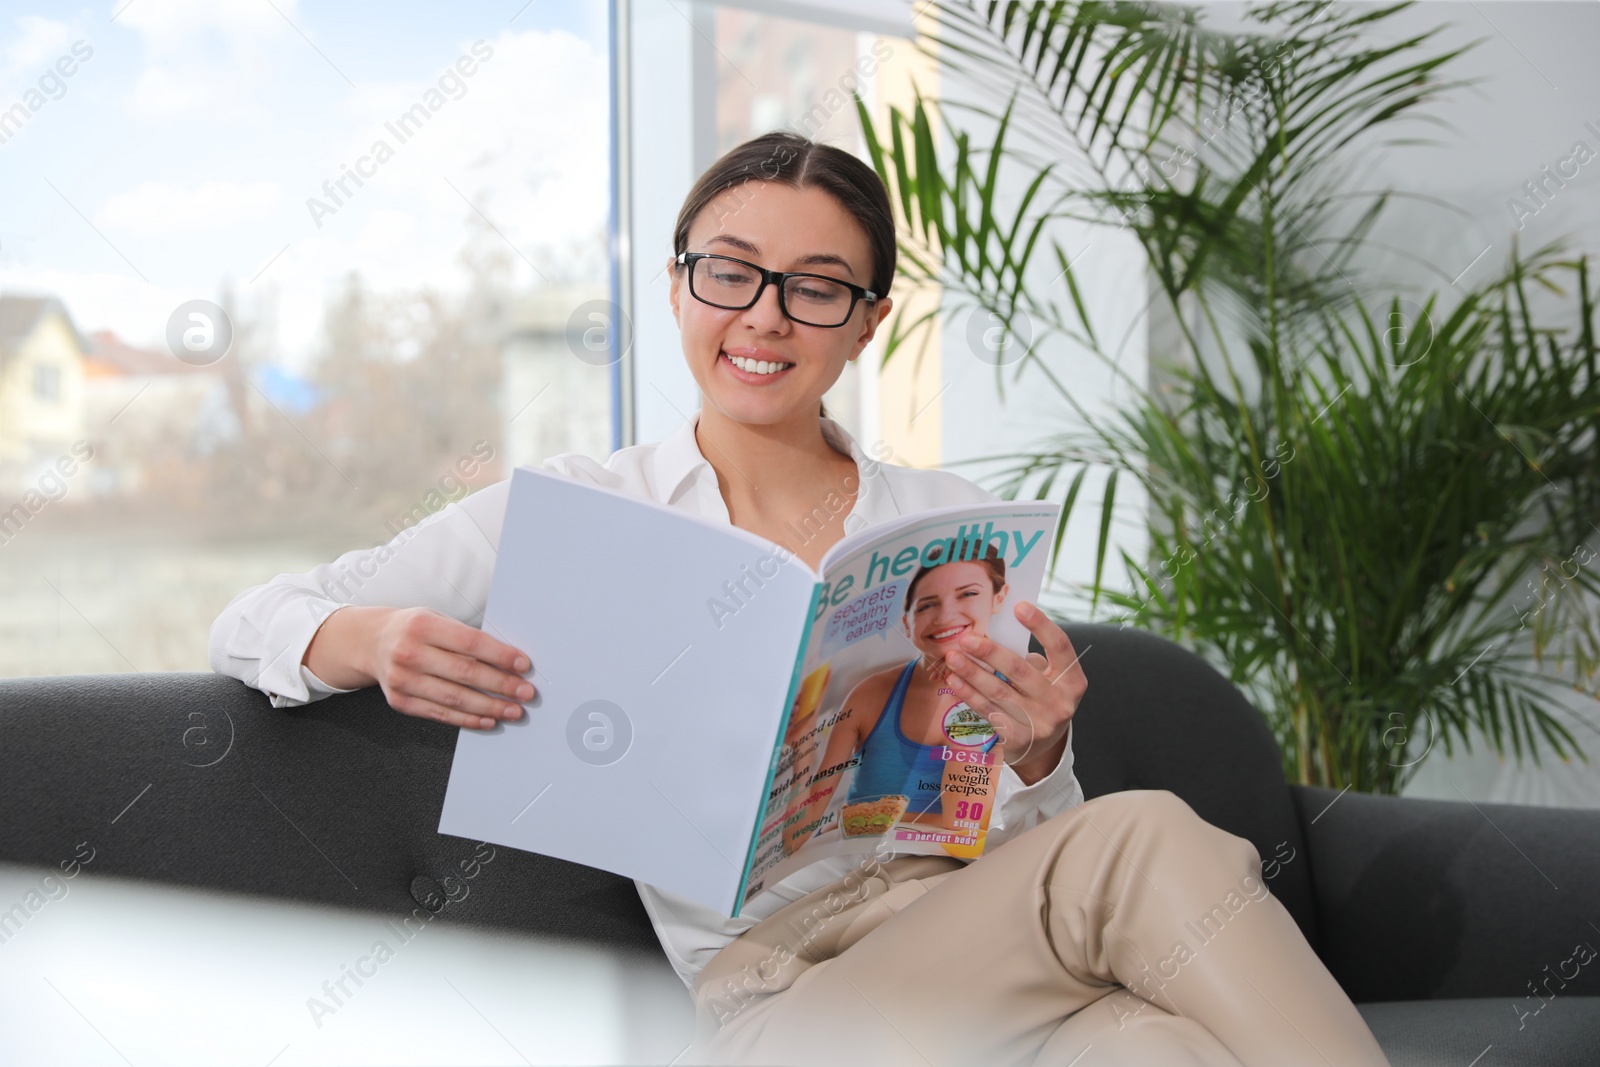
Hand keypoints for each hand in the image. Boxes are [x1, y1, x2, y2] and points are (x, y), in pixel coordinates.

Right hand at [307, 606, 534, 729]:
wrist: (371, 642)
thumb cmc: (413, 629)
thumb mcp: (436, 619)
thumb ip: (466, 637)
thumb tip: (508, 659)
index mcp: (423, 625)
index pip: (470, 643)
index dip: (500, 655)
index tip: (523, 665)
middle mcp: (409, 652)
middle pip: (465, 673)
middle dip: (501, 685)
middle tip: (526, 692)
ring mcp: (402, 680)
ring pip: (455, 698)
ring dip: (490, 707)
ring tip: (513, 710)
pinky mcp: (400, 702)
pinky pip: (441, 714)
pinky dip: (468, 720)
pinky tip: (489, 720)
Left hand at [940, 601, 1086, 782]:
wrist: (1042, 747)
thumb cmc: (1040, 699)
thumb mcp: (1046, 678)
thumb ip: (1027, 658)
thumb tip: (991, 633)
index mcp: (1073, 681)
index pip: (1060, 646)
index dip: (1041, 625)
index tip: (1019, 607)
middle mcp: (1061, 703)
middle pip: (1021, 670)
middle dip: (990, 652)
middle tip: (967, 638)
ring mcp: (1041, 724)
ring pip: (999, 692)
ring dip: (972, 672)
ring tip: (953, 656)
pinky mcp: (1020, 739)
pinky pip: (989, 711)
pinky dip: (969, 694)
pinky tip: (955, 680)